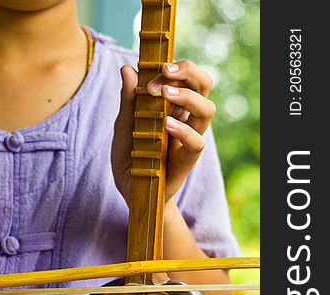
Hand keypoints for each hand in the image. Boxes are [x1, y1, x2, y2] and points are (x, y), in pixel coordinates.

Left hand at [111, 60, 215, 201]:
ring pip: (207, 110)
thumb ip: (128, 101)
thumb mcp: (124, 127)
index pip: (188, 77)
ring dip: (187, 97)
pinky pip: (196, 142)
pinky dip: (183, 130)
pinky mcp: (187, 160)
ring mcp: (188, 139)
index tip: (157, 65)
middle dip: (188, 72)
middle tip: (165, 72)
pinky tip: (166, 124)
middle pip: (204, 85)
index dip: (178, 66)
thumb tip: (127, 68)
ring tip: (164, 94)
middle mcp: (185, 119)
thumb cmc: (130, 158)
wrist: (131, 192)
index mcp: (173, 106)